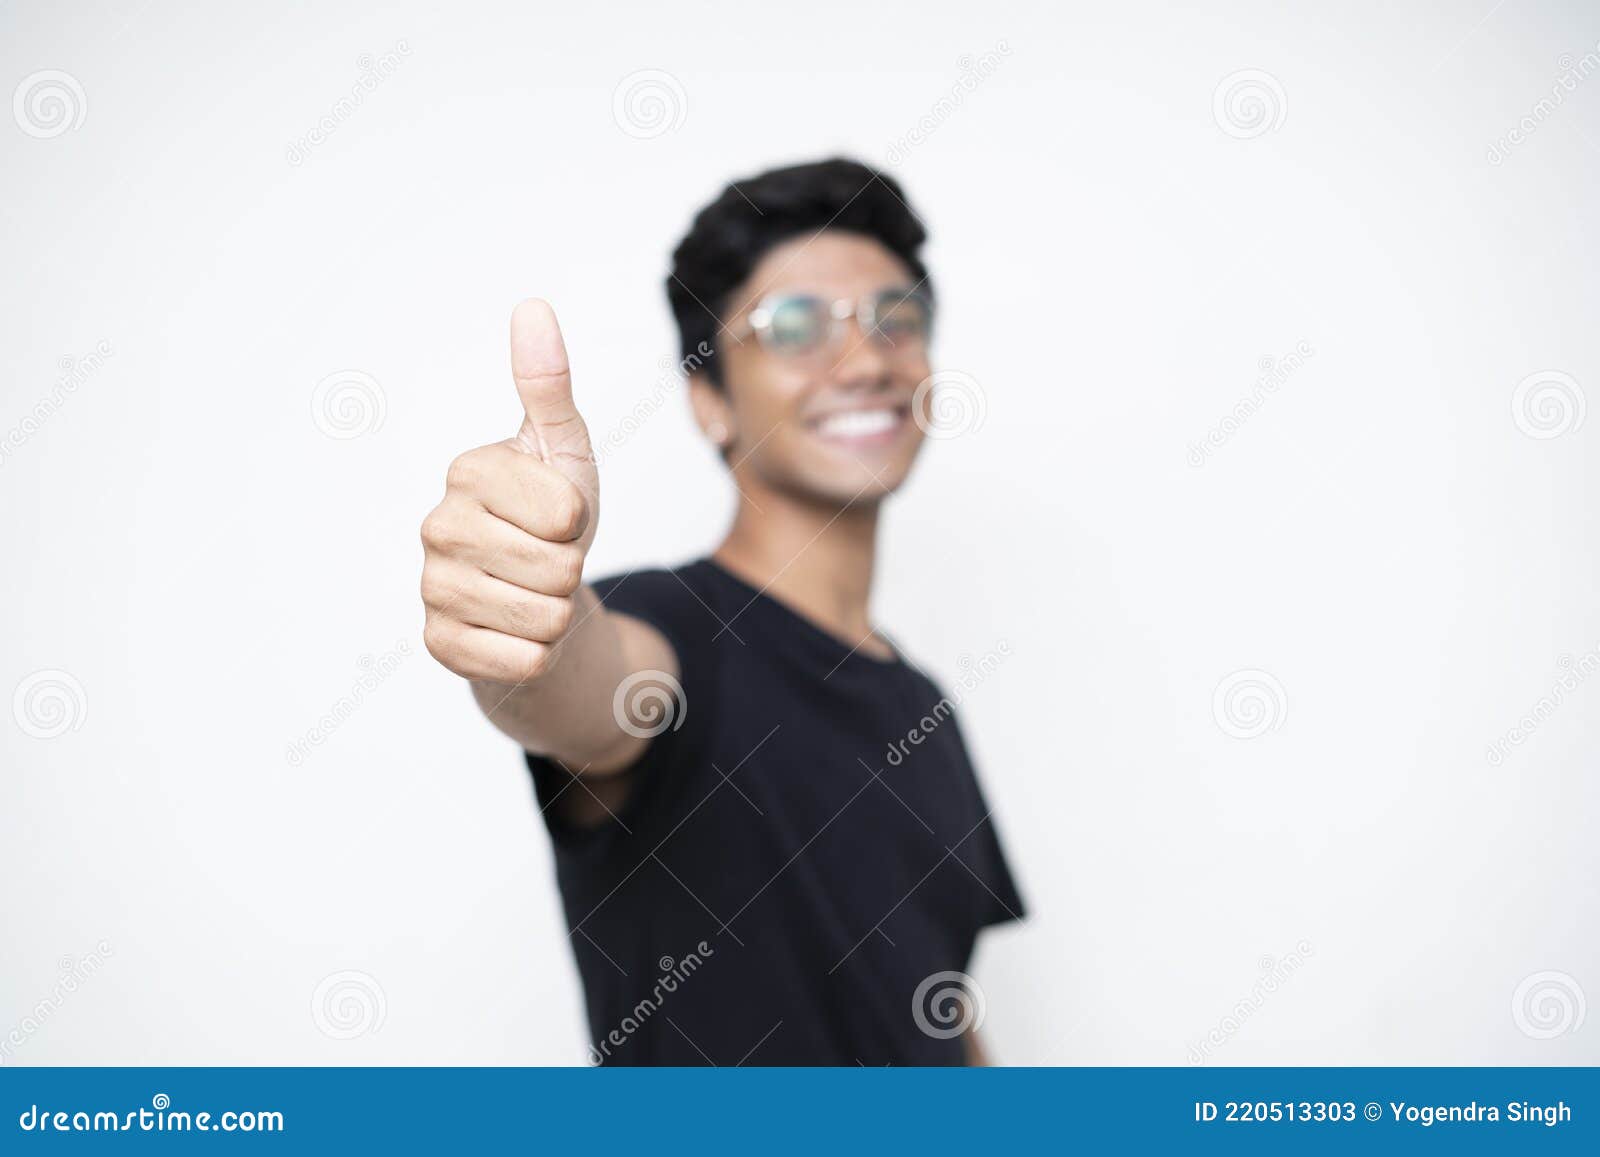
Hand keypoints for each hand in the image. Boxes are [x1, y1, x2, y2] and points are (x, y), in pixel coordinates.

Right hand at [420, 300, 598, 683]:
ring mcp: (433, 588)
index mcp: (468, 471)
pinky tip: (515, 632)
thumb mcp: (565, 451)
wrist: (537, 597)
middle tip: (547, 560)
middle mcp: (438, 526)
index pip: (566, 514)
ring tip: (535, 594)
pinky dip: (537, 655)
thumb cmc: (554, 517)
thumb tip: (532, 306)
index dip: (579, 523)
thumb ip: (548, 385)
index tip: (557, 517)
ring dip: (557, 614)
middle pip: (557, 569)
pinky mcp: (439, 644)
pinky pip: (521, 661)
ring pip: (543, 618)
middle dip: (571, 572)